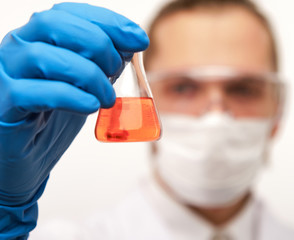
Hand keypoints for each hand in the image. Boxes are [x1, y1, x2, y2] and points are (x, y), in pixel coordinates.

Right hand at [0, 2, 148, 205]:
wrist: (27, 157)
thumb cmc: (55, 117)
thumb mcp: (84, 86)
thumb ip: (102, 64)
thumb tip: (131, 44)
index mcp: (39, 39)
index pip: (70, 13)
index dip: (109, 22)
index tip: (139, 40)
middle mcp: (18, 48)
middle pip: (54, 24)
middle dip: (97, 44)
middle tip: (115, 71)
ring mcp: (6, 75)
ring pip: (43, 56)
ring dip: (87, 75)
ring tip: (106, 98)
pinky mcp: (3, 105)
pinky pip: (31, 92)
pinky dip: (70, 96)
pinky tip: (90, 106)